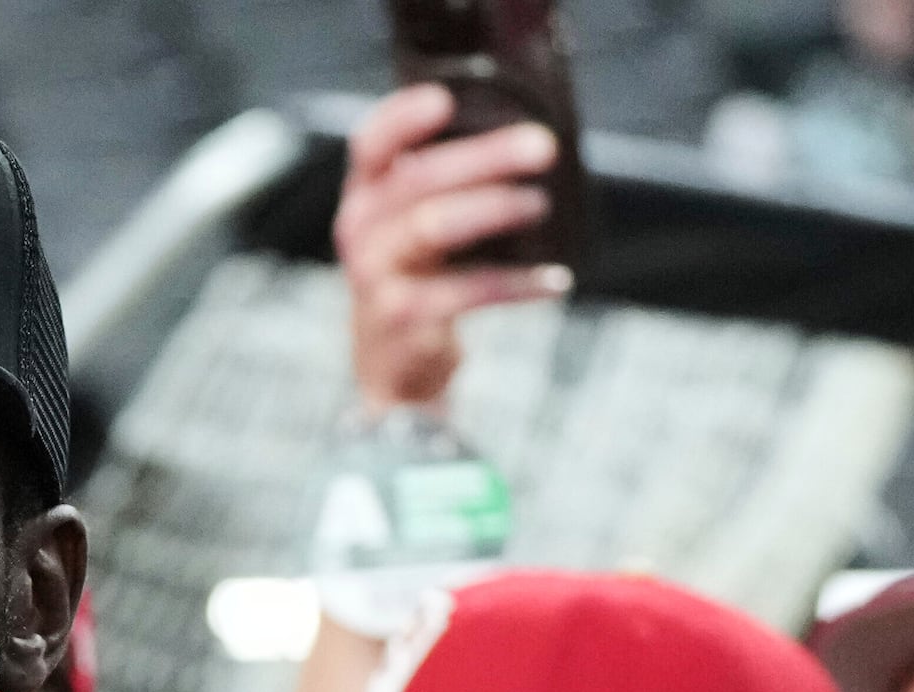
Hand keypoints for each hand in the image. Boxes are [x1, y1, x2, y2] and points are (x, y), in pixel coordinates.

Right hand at [337, 84, 574, 413]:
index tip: (444, 101)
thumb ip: (441, 186)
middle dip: (483, 158)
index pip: (370, 146)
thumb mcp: (413, 228)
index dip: (401, 120)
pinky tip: (553, 280)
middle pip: (416, 180)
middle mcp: (360, 231)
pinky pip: (466, 291)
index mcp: (364, 198)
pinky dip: (516, 284)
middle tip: (541, 147)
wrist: (393, 369)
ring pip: (434, 227)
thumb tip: (523, 143)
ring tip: (540, 204)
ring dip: (495, 209)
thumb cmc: (417, 280)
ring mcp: (376, 276)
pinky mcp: (403, 317)